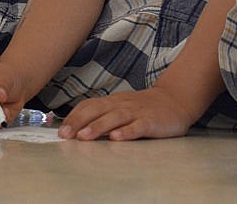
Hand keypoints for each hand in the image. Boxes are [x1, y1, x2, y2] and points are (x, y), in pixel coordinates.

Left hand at [57, 87, 194, 141]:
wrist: (175, 99)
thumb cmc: (145, 107)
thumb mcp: (122, 107)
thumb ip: (104, 116)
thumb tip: (78, 129)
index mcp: (113, 102)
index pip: (90, 105)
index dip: (75, 117)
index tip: (61, 130)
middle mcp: (122, 104)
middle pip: (98, 110)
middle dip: (80, 121)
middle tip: (65, 135)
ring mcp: (137, 112)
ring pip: (115, 118)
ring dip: (99, 126)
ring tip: (84, 136)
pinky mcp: (151, 121)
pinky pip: (137, 126)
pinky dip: (127, 131)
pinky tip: (117, 137)